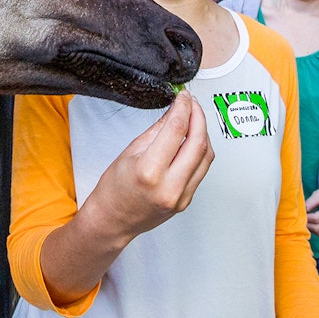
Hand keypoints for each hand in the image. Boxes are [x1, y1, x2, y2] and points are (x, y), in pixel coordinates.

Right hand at [40, 90, 214, 304]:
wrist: (112, 220)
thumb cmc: (114, 188)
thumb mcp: (130, 151)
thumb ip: (157, 130)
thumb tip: (175, 110)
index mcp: (149, 170)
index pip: (177, 129)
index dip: (183, 107)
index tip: (184, 96)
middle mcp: (169, 186)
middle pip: (198, 143)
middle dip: (199, 117)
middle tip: (192, 103)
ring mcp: (181, 197)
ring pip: (206, 157)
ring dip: (203, 133)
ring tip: (194, 119)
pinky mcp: (186, 201)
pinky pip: (201, 171)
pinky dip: (200, 151)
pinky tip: (192, 140)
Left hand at [305, 185, 318, 238]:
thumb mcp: (318, 195)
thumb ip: (309, 203)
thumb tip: (301, 212)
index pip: (316, 218)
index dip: (306, 218)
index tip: (300, 215)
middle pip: (318, 228)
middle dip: (308, 225)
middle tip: (301, 220)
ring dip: (312, 230)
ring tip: (307, 222)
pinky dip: (318, 231)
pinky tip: (313, 225)